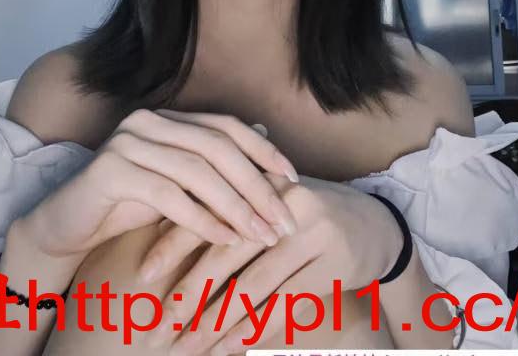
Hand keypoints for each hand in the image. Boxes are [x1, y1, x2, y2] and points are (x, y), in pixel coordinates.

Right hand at [19, 109, 299, 261]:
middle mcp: (149, 120)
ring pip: (196, 171)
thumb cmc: (129, 204)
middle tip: (283, 220)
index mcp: (168, 117)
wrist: (68, 225)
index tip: (293, 178)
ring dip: (235, 206)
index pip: (226, 126)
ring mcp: (127, 140)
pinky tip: (224, 239)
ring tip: (260, 235)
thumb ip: (215, 165)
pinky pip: (168, 194)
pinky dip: (201, 219)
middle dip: (255, 185)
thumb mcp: (180, 184)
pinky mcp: (110, 169)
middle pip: (217, 147)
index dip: (262, 149)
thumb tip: (267, 142)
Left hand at [136, 174, 402, 355]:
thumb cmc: (302, 215)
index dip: (175, 243)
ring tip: (187, 347)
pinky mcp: (332, 264)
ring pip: (254, 284)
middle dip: (190, 292)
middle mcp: (285, 202)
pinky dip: (255, 329)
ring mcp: (312, 233)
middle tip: (158, 324)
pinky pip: (285, 304)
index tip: (144, 273)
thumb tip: (159, 238)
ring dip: (216, 321)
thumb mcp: (266, 203)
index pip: (209, 210)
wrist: (373, 225)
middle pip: (228, 251)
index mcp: (261, 180)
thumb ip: (224, 212)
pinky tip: (230, 347)